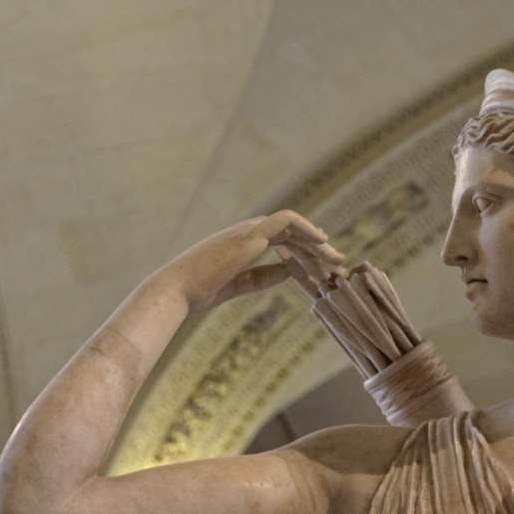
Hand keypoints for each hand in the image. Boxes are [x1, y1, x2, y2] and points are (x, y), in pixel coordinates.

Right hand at [158, 211, 344, 312]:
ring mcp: (247, 231)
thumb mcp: (239, 284)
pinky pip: (285, 221)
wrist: (176, 291)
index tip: (321, 264)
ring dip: (316, 241)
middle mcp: (245, 231)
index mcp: (241, 242)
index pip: (280, 238)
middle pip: (290, 232)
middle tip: (337, 264)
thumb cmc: (199, 291)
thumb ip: (263, 276)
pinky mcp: (249, 235)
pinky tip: (322, 241)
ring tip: (335, 258)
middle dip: (316, 247)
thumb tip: (288, 272)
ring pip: (292, 226)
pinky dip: (306, 228)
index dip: (303, 249)